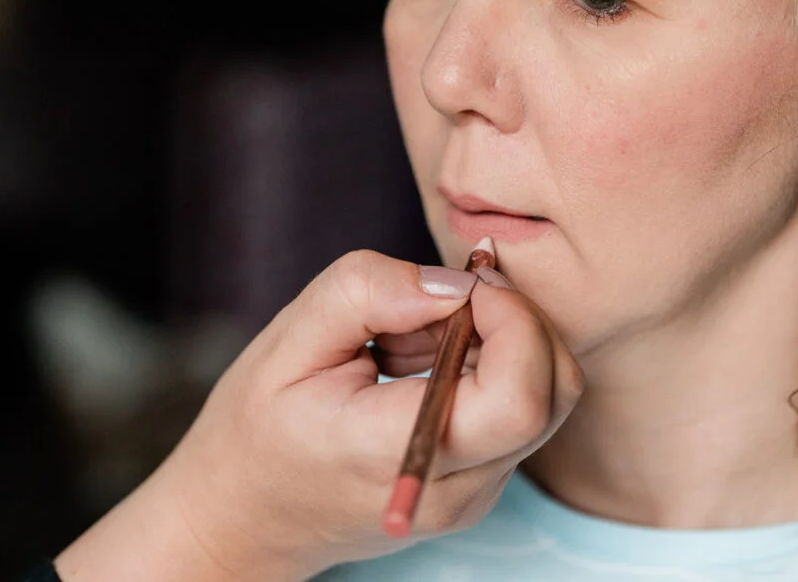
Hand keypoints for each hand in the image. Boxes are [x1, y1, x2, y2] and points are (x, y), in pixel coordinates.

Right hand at [53, 248, 583, 581]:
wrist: (241, 516)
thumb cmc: (256, 427)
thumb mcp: (290, 339)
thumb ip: (372, 292)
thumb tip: (456, 281)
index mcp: (398, 452)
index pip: (519, 396)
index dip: (513, 320)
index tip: (463, 283)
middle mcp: (454, 489)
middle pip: (555, 391)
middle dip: (519, 319)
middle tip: (446, 296)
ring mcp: (474, 496)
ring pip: (549, 397)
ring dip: (504, 340)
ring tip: (419, 334)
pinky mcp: (480, 488)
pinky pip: (521, 412)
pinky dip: (490, 366)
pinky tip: (423, 362)